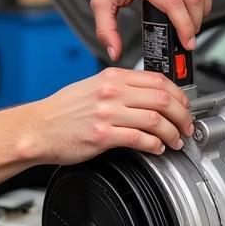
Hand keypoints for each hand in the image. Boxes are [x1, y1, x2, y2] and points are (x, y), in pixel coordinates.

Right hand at [29, 67, 194, 165]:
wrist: (38, 128)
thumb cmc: (63, 110)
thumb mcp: (93, 87)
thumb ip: (120, 87)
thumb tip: (148, 96)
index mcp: (112, 78)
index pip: (158, 79)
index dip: (179, 94)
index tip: (185, 105)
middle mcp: (112, 92)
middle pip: (162, 99)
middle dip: (182, 115)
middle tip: (187, 126)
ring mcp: (107, 113)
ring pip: (155, 120)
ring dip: (172, 132)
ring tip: (176, 140)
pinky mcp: (102, 136)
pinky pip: (139, 139)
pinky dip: (154, 144)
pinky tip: (157, 148)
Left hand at [78, 0, 212, 60]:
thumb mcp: (100, 3)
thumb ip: (106, 31)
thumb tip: (115, 51)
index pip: (174, 5)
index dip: (185, 27)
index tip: (186, 42)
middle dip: (195, 23)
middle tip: (189, 36)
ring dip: (202, 11)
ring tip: (192, 23)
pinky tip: (193, 6)